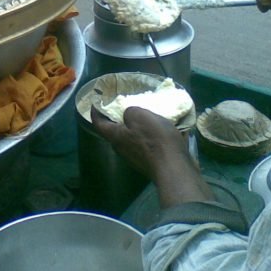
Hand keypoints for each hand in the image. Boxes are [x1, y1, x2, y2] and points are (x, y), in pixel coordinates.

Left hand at [90, 106, 212, 206]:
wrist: (175, 168)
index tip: (96, 102)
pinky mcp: (149, 162)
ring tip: (145, 116)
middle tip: (125, 106)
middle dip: (118, 119)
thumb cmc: (154, 140)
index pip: (98, 123)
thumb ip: (129, 112)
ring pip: (131, 138)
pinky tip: (159, 130)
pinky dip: (148, 136)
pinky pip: (145, 145)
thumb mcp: (139, 116)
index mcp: (115, 137)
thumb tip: (128, 115)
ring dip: (136, 128)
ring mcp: (135, 158)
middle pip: (115, 131)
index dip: (95, 112)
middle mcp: (121, 149)